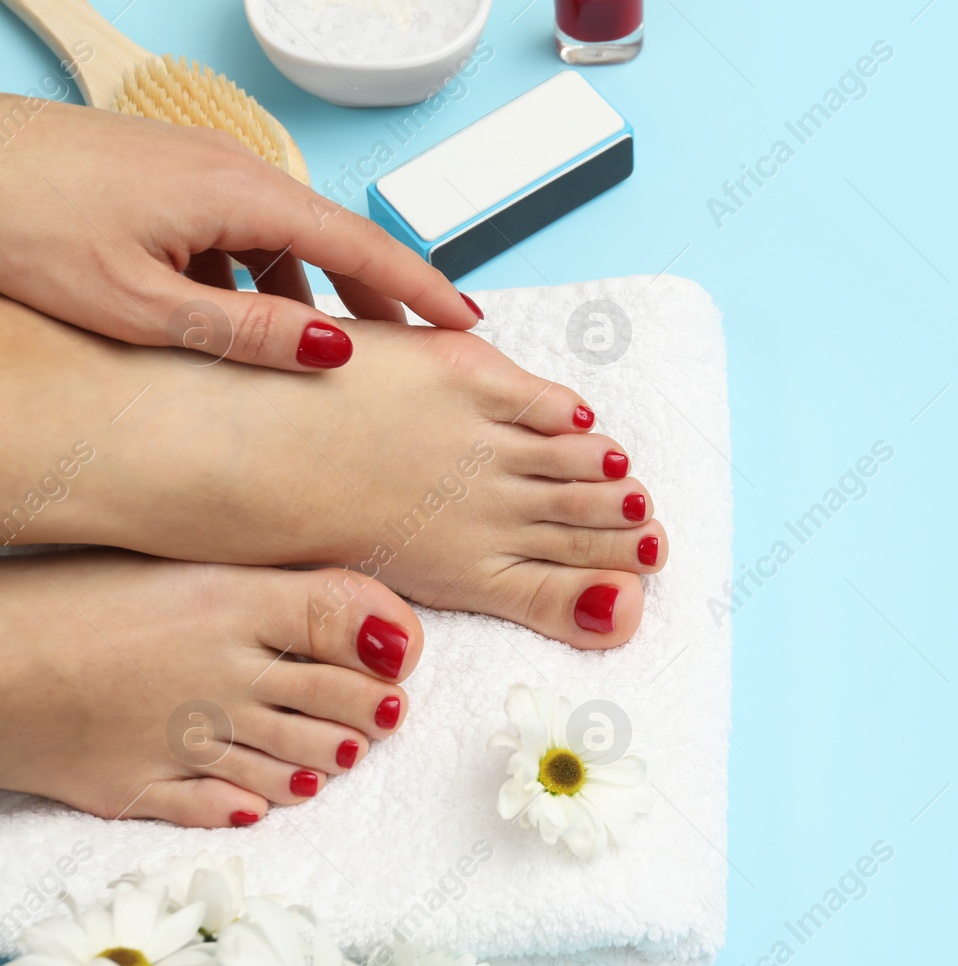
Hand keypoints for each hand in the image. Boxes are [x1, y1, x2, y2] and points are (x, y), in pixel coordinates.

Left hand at [0, 95, 479, 370]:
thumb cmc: (15, 220)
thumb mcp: (137, 304)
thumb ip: (244, 331)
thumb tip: (332, 348)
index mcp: (235, 194)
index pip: (360, 245)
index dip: (422, 288)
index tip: (468, 323)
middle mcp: (227, 170)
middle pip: (330, 242)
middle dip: (376, 300)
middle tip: (412, 356)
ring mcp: (195, 170)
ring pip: (280, 242)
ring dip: (306, 296)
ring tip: (316, 358)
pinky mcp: (164, 179)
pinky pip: (237, 234)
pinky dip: (255, 280)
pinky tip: (232, 324)